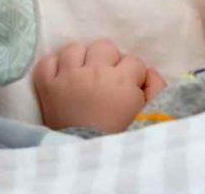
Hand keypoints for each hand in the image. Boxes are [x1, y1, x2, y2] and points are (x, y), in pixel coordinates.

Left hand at [32, 39, 166, 132]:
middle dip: (109, 61)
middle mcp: (94, 72)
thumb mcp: (148, 113)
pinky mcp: (47, 86)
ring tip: (84, 75)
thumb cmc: (121, 135)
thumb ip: (156, 87)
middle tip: (108, 80)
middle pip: (104, 47)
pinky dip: (55, 66)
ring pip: (75, 48)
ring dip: (82, 59)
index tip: (130, 89)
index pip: (133, 61)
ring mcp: (68, 77)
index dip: (134, 75)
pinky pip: (48, 61)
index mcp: (121, 80)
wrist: (87, 157)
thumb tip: (149, 71)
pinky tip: (63, 75)